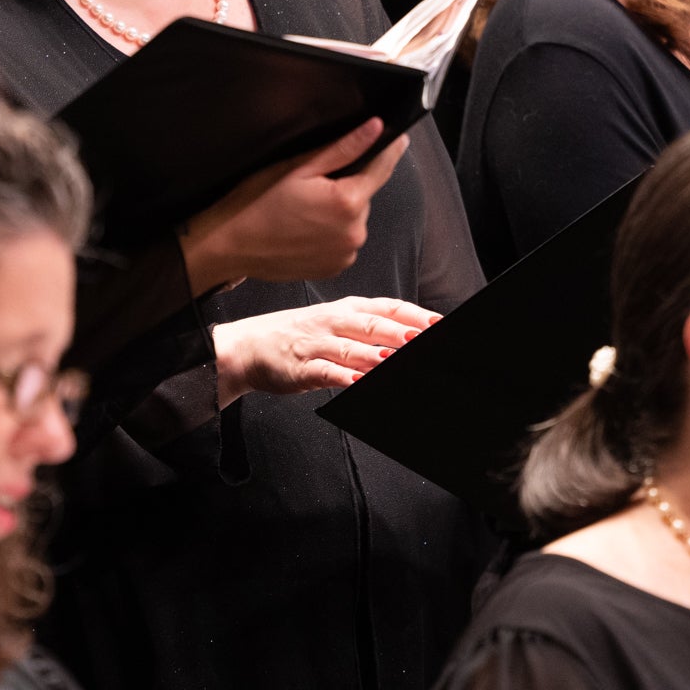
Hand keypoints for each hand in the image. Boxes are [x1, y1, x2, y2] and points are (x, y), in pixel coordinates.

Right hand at [179, 118, 411, 290]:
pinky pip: (343, 240)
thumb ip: (342, 149)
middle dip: (347, 184)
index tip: (397, 136)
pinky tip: (304, 227)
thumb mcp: (297, 167)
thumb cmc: (256, 202)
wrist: (230, 244)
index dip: (389, 149)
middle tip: (313, 181)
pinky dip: (331, 231)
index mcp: (347, 202)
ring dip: (339, 210)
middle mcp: (353, 232)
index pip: (382, 168)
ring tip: (304, 208)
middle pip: (364, 194)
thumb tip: (375, 128)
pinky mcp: (335, 268)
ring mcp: (345, 254)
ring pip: (354, 218)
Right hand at [212, 295, 437, 402]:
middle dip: (402, 334)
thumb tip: (411, 339)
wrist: (248, 346)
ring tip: (395, 360)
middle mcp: (334, 322)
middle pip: (374, 325)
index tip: (441, 323)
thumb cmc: (298, 336)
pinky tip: (358, 381)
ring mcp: (317, 344)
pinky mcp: (302, 368)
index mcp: (347, 309)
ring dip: (376, 355)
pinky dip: (343, 377)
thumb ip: (371, 332)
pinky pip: (326, 372)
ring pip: (351, 348)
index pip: (388, 308)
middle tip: (424, 340)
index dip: (416, 316)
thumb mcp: (336, 324)